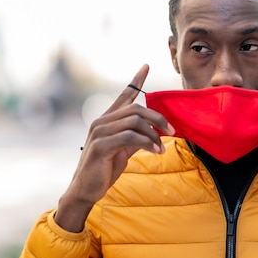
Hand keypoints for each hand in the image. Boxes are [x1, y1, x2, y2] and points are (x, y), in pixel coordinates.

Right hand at [55, 64, 174, 231]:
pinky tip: (156, 150)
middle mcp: (101, 122)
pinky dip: (146, 142)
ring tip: (162, 146)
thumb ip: (137, 137)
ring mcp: (99, 132)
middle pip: (135, 108)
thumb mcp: (123, 150)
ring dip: (153, 133)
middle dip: (157, 117)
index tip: (147, 66)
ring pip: (134, 121)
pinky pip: (130, 137)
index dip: (136, 80)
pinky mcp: (101, 145)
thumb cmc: (104, 169)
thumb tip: (155, 131)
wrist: (85, 190)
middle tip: (171, 129)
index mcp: (107, 120)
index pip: (124, 95)